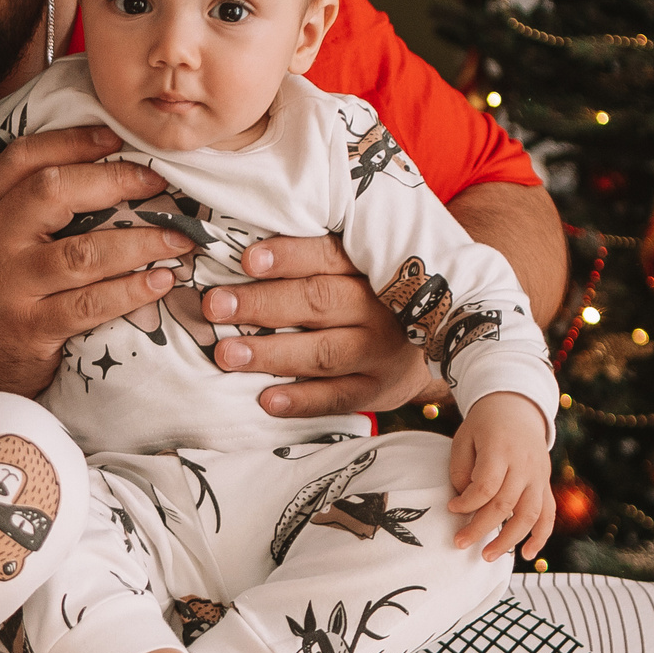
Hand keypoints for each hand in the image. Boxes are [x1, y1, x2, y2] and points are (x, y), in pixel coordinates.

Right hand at [0, 126, 187, 399]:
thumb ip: (33, 204)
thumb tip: (110, 164)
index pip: (22, 158)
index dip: (71, 141)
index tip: (117, 137)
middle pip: (52, 193)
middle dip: (114, 181)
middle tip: (158, 181)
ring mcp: (12, 286)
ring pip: (81, 253)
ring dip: (139, 242)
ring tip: (178, 237)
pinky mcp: (32, 328)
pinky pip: (90, 304)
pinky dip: (131, 291)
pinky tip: (161, 281)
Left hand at [199, 237, 438, 417]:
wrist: (438, 336)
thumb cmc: (372, 292)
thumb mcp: (356, 264)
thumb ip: (311, 257)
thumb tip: (240, 251)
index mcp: (369, 267)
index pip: (328, 256)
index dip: (288, 257)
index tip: (247, 260)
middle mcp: (378, 308)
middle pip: (319, 302)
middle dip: (262, 304)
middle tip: (215, 307)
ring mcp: (381, 352)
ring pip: (324, 352)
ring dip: (272, 354)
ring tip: (227, 354)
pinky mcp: (378, 389)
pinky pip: (339, 397)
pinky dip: (302, 401)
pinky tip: (267, 400)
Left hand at [447, 391, 553, 560]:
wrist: (516, 408)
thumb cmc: (483, 426)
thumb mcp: (464, 438)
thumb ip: (462, 470)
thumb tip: (464, 505)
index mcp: (500, 449)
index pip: (486, 486)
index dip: (467, 503)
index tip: (451, 508)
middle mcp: (524, 465)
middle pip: (505, 504)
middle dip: (480, 528)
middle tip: (459, 543)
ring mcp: (538, 475)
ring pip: (529, 514)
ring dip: (509, 539)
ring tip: (488, 556)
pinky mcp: (545, 483)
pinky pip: (549, 514)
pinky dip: (541, 536)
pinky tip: (528, 554)